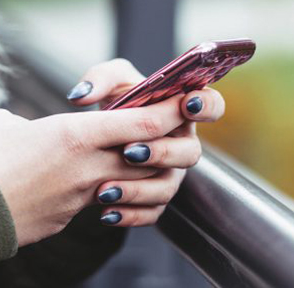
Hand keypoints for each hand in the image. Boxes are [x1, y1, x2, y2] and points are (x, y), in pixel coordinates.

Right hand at [0, 96, 186, 245]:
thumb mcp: (5, 123)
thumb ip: (32, 122)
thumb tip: (31, 131)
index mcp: (75, 135)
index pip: (144, 122)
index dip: (170, 111)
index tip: (184, 100)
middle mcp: (87, 168)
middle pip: (150, 156)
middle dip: (165, 143)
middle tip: (164, 129)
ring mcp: (80, 198)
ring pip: (133, 184)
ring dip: (141, 174)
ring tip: (131, 161)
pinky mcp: (68, 219)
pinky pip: (104, 205)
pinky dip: (111, 196)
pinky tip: (99, 189)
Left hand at [66, 58, 225, 226]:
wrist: (98, 138)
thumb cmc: (116, 102)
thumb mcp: (109, 82)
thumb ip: (99, 78)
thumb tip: (81, 96)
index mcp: (181, 110)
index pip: (211, 106)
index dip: (206, 106)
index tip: (186, 104)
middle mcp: (182, 144)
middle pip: (190, 153)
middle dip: (162, 152)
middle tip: (129, 151)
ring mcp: (171, 174)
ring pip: (167, 188)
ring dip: (138, 189)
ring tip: (106, 189)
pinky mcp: (155, 199)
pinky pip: (151, 213)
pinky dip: (129, 214)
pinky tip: (106, 212)